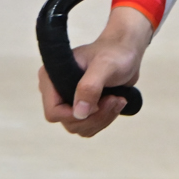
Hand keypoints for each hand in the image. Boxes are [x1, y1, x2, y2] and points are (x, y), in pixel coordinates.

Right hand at [38, 5, 151, 137]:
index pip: (53, 111)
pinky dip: (104, 119)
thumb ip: (90, 87)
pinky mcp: (82, 106)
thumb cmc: (114, 53)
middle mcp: (56, 91)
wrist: (126, 52)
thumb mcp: (104, 66)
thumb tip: (79, 112)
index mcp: (51, 78)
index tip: (98, 103)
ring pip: (80, 127)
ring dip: (102, 119)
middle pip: (69, 122)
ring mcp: (69, 100)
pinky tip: (116, 103)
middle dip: (95, 117)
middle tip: (114, 100)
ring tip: (117, 100)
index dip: (75, 114)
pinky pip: (89, 126)